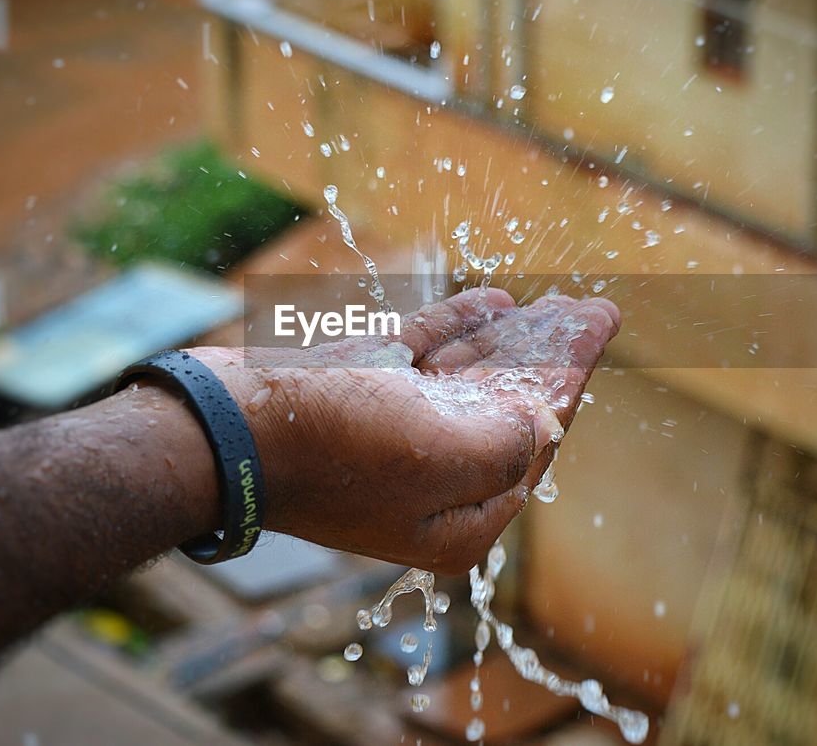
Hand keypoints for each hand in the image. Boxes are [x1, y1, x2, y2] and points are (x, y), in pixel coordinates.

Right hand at [189, 288, 619, 573]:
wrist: (218, 428)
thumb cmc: (333, 446)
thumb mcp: (443, 452)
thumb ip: (510, 441)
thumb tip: (544, 421)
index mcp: (458, 514)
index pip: (534, 437)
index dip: (571, 375)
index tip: (598, 322)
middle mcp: (427, 481)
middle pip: (506, 408)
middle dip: (550, 358)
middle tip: (589, 310)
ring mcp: (388, 436)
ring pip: (466, 381)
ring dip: (510, 341)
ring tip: (551, 305)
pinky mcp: (354, 396)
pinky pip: (420, 357)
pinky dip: (456, 329)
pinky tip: (491, 302)